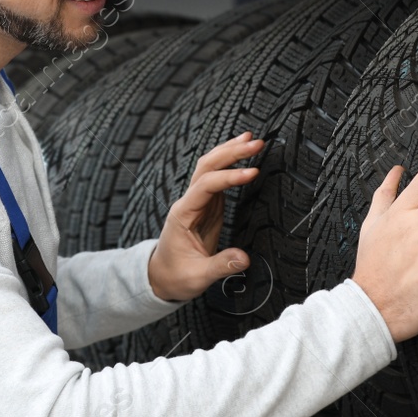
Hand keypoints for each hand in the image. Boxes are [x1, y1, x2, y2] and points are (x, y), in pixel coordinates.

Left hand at [149, 132, 264, 301]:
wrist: (162, 277)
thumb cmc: (176, 276)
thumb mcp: (197, 277)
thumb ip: (220, 265)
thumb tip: (244, 258)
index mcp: (183, 214)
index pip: (206, 185)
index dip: (229, 177)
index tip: (252, 174)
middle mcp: (188, 202)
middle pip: (207, 166)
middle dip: (230, 152)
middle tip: (256, 143)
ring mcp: (197, 202)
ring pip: (210, 167)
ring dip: (229, 152)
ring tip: (251, 139)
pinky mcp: (207, 207)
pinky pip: (216, 178)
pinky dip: (229, 164)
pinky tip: (242, 155)